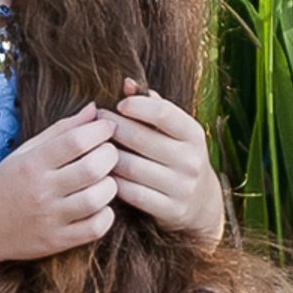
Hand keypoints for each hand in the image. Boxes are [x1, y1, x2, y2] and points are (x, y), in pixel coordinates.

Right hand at [0, 107, 119, 262]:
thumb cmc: (5, 184)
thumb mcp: (25, 152)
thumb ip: (61, 130)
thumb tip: (95, 110)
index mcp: (32, 164)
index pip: (76, 140)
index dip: (101, 130)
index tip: (107, 127)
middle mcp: (41, 191)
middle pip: (93, 168)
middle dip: (111, 155)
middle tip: (108, 153)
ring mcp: (50, 218)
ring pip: (98, 198)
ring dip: (110, 185)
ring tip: (103, 180)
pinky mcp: (57, 241)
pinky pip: (95, 228)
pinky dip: (106, 215)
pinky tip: (99, 206)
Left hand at [109, 89, 224, 245]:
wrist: (201, 203)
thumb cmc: (177, 156)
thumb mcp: (175, 132)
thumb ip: (154, 106)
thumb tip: (127, 82)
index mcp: (194, 134)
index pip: (163, 112)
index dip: (135, 105)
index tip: (119, 105)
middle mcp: (191, 160)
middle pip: (140, 139)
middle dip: (112, 128)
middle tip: (94, 122)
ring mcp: (182, 187)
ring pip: (130, 167)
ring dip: (105, 156)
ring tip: (92, 147)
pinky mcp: (170, 210)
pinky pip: (130, 193)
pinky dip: (111, 182)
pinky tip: (101, 173)